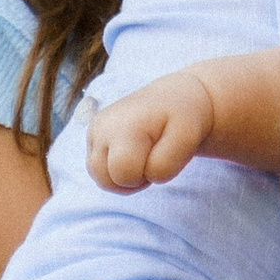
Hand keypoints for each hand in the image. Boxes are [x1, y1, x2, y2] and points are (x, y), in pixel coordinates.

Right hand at [89, 70, 221, 192]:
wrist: (174, 98)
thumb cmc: (182, 120)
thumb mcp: (186, 140)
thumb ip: (165, 164)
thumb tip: (143, 174)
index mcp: (125, 124)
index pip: (127, 174)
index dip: (150, 174)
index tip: (165, 153)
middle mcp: (103, 125)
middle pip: (106, 181)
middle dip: (133, 180)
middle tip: (153, 158)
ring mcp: (94, 130)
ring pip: (100, 179)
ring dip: (123, 179)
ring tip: (143, 158)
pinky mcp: (92, 136)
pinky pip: (98, 171)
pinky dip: (116, 172)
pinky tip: (133, 156)